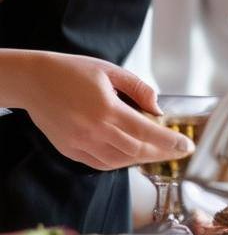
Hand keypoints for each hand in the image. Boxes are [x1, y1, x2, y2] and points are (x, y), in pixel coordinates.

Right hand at [19, 52, 193, 170]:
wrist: (34, 81)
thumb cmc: (72, 71)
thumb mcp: (111, 71)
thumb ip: (139, 90)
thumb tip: (158, 109)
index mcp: (106, 110)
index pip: (146, 132)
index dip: (169, 142)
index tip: (186, 146)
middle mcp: (93, 131)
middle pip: (136, 151)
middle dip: (162, 153)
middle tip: (179, 151)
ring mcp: (80, 144)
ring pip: (119, 161)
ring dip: (142, 158)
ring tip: (159, 151)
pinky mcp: (70, 150)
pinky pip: (100, 164)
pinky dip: (120, 162)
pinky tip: (132, 154)